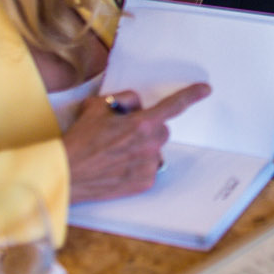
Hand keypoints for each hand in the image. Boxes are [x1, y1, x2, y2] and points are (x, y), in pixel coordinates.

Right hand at [63, 84, 209, 202]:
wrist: (67, 173)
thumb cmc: (79, 140)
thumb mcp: (96, 107)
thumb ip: (122, 100)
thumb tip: (136, 104)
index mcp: (141, 123)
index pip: (173, 105)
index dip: (191, 96)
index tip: (205, 90)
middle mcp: (150, 144)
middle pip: (161, 130)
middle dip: (146, 129)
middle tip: (122, 134)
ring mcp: (148, 165)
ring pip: (154, 150)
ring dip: (142, 148)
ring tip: (116, 154)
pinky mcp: (144, 183)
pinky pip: (149, 169)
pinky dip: (137, 166)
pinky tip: (118, 167)